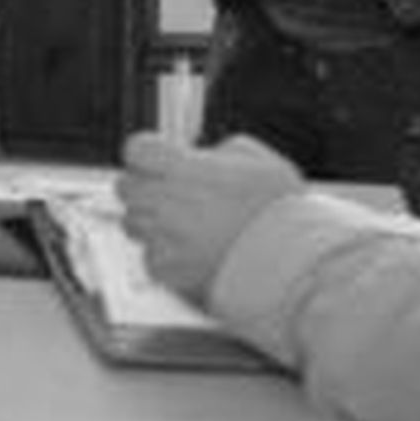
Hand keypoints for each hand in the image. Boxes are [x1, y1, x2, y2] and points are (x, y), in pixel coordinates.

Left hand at [116, 133, 304, 300]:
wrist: (295, 266)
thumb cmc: (280, 212)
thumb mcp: (256, 159)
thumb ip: (217, 151)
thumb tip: (199, 155)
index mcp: (184, 168)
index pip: (136, 149)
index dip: (147, 152)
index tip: (158, 158)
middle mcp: (166, 201)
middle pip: (125, 186)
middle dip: (144, 185)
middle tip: (170, 192)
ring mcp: (164, 238)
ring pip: (132, 222)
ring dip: (150, 221)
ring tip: (185, 226)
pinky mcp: (168, 271)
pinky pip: (149, 257)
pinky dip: (164, 255)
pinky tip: (193, 253)